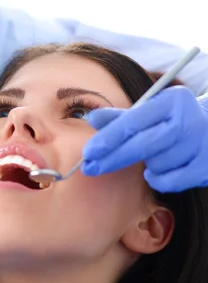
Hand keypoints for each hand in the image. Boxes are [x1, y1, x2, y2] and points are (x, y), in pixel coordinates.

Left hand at [82, 86, 207, 191]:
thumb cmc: (172, 121)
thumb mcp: (148, 112)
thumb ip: (120, 117)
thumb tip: (91, 118)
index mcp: (171, 101)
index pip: (133, 122)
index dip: (108, 139)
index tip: (88, 153)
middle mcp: (189, 120)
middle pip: (143, 145)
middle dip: (113, 158)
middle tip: (89, 168)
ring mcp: (202, 144)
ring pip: (156, 164)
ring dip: (146, 165)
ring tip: (152, 156)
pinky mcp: (207, 166)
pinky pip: (171, 181)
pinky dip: (159, 179)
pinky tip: (156, 171)